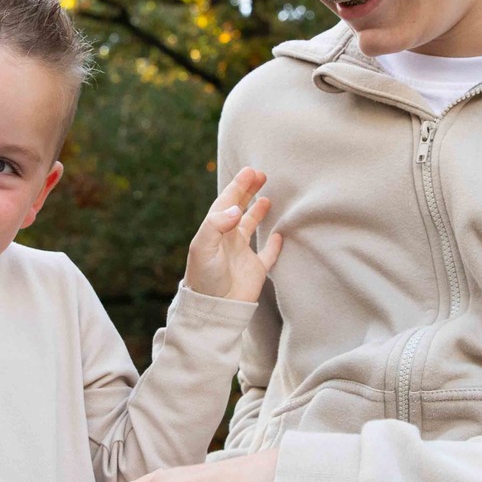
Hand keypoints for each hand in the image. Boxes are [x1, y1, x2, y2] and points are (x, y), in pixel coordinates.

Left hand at [183, 167, 283, 302]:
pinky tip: (278, 233)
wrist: (213, 310)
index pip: (227, 202)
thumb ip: (217, 225)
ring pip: (251, 226)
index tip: (250, 171)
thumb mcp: (203, 248)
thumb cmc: (203, 278)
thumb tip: (237, 208)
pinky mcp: (256, 270)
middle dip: (248, 191)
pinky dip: (274, 244)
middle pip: (239, 209)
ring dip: (258, 211)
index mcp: (214, 231)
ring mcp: (242, 254)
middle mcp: (228, 239)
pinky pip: (268, 253)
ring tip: (267, 197)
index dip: (238, 186)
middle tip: (261, 175)